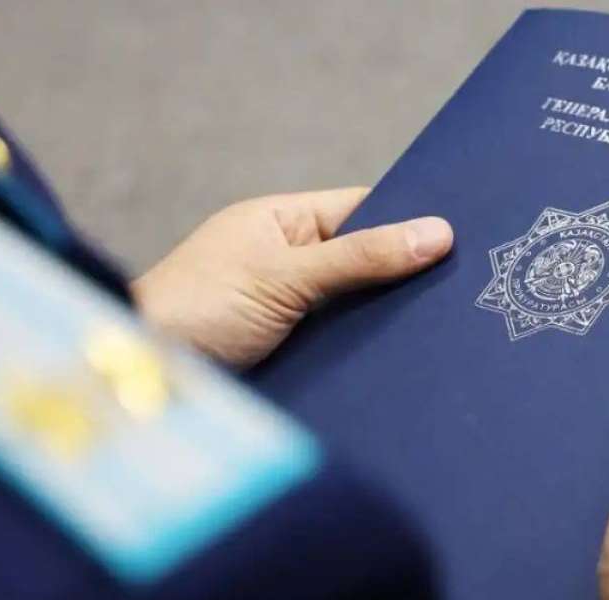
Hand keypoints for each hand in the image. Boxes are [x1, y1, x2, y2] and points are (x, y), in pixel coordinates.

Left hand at [131, 187, 452, 368]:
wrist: (140, 380)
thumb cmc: (196, 308)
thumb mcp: (286, 276)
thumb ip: (361, 257)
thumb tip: (438, 233)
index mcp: (282, 222)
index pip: (362, 209)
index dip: (408, 219)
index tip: (465, 236)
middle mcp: (286, 260)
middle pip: (363, 261)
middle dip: (404, 277)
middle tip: (468, 292)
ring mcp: (286, 309)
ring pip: (353, 308)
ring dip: (384, 323)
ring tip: (450, 333)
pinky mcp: (285, 352)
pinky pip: (337, 346)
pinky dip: (363, 354)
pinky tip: (404, 367)